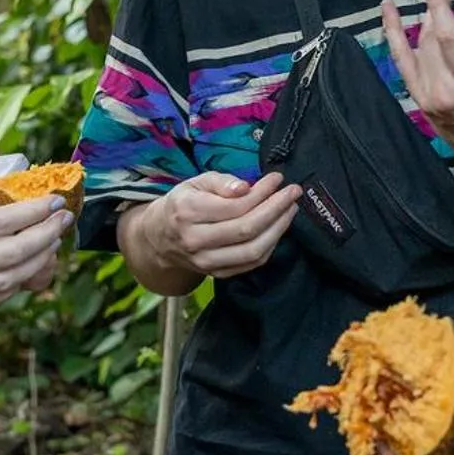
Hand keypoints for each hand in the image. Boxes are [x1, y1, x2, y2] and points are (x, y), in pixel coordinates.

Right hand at [0, 145, 72, 330]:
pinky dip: (14, 287)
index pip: (3, 221)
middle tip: (65, 220)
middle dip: (48, 235)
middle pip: (16, 252)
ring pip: (11, 280)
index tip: (53, 201)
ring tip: (52, 246)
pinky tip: (23, 274)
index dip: (34, 211)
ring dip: (38, 262)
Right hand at [128, 171, 300, 280]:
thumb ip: (220, 182)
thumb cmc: (183, 203)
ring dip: (279, 229)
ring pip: (253, 250)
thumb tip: (246, 188)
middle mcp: (195, 240)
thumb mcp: (195, 183)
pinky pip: (251, 263)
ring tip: (290, 210)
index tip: (278, 179)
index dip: (262, 192)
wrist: (160, 238)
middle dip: (276, 209)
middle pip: (247, 229)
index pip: (235, 205)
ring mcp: (206, 261)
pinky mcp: (216, 274)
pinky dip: (270, 245)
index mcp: (188, 212)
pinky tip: (278, 228)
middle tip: (293, 193)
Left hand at [382, 0, 453, 172]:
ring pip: (417, 49)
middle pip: (432, 41)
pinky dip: (394, 36)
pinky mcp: (418, 100)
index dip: (439, 9)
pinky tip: (389, 15)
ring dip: (419, 21)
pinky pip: (401, 63)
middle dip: (435, 11)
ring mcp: (428, 97)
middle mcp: (446, 91)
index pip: (449, 39)